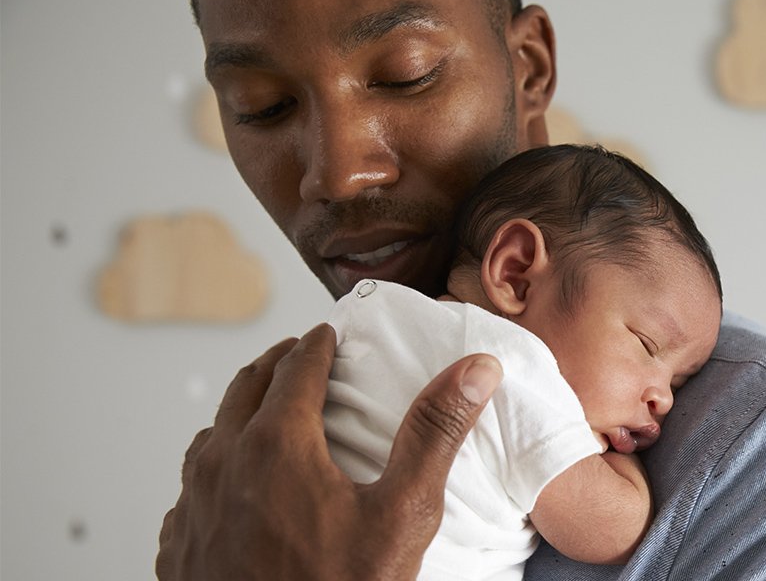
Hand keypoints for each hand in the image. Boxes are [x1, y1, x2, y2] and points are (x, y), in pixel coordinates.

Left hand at [156, 323, 502, 580]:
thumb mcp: (401, 514)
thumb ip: (434, 433)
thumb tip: (474, 370)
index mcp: (276, 445)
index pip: (296, 367)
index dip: (316, 344)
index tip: (328, 334)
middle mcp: (223, 464)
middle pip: (245, 387)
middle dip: (276, 363)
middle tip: (299, 355)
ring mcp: (192, 505)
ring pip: (212, 434)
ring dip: (241, 411)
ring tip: (267, 412)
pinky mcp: (179, 544)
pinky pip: (191, 486)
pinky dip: (216, 465)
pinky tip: (235, 485)